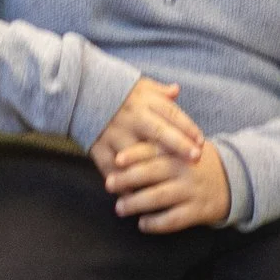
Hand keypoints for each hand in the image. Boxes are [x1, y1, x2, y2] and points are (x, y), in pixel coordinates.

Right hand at [89, 76, 204, 176]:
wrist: (78, 93)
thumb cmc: (116, 92)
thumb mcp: (139, 86)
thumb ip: (159, 92)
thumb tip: (176, 90)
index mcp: (144, 102)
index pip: (171, 114)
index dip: (187, 128)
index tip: (201, 142)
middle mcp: (131, 118)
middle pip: (158, 132)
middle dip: (178, 145)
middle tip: (195, 159)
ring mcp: (114, 133)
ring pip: (135, 154)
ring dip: (152, 168)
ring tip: (169, 182)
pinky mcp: (98, 147)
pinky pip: (111, 168)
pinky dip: (123, 182)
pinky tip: (136, 194)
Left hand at [104, 131, 232, 232]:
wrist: (235, 179)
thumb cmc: (196, 163)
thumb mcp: (183, 146)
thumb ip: (158, 146)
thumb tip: (119, 154)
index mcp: (180, 150)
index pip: (154, 149)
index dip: (134, 154)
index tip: (117, 160)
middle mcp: (186, 169)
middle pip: (152, 172)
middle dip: (127, 179)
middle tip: (109, 185)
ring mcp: (192, 190)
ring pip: (159, 197)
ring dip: (136, 203)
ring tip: (120, 208)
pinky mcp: (198, 210)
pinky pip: (173, 220)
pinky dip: (155, 224)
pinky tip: (143, 224)